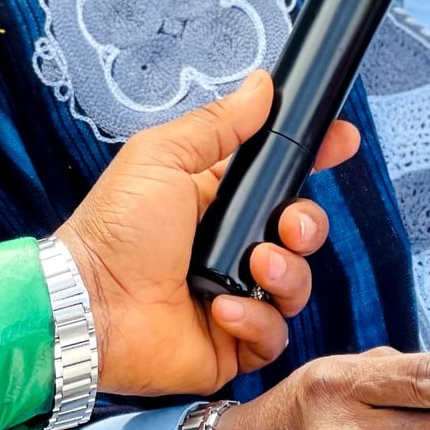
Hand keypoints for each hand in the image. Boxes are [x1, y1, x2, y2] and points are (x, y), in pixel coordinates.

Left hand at [56, 69, 354, 398]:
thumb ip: (219, 123)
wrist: (87, 303)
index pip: (281, 176)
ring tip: (253, 266)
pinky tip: (222, 307)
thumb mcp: (164, 157)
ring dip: (286, 273)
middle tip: (286, 225)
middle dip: (307, 224)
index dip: (315, 159)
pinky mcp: (231, 342)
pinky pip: (274, 334)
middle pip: (301, 231)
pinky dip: (256, 320)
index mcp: (217, 199)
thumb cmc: (114, 229)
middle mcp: (231, 248)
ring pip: (297, 284)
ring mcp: (234, 296)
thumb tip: (261, 86)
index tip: (341, 142)